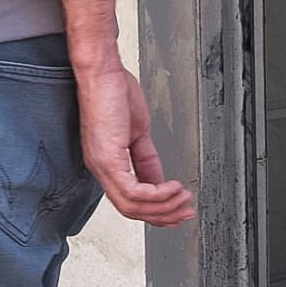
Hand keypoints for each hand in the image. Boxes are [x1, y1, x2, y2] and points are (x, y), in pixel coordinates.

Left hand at [75, 62, 196, 226]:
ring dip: (163, 205)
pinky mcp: (107, 158)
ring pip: (132, 204)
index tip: (177, 210)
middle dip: (163, 214)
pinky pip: (133, 190)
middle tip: (185, 212)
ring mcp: (102, 164)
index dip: (156, 211)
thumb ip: (146, 159)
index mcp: (107, 163)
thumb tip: (158, 180)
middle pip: (131, 209)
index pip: (129, 201)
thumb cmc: (113, 91)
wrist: (102, 71)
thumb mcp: (137, 131)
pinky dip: (157, 193)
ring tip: (183, 198)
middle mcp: (100, 168)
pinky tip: (172, 187)